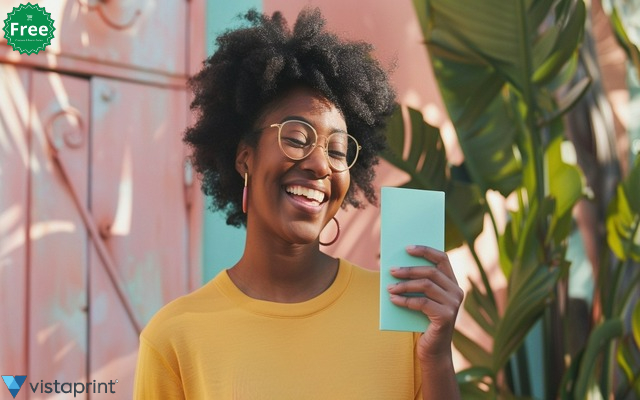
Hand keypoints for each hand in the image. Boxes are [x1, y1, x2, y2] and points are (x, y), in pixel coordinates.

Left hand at [387, 245, 463, 360]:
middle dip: (408, 270)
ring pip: (426, 285)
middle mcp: (457, 291)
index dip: (425, 250)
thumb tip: (395, 266)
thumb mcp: (420, 298)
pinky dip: (405, 300)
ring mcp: (453, 305)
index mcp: (452, 283)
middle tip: (391, 270)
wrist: (432, 351)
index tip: (407, 248)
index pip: (442, 258)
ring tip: (389, 287)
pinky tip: (392, 300)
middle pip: (431, 272)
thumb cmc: (422, 321)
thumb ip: (415, 283)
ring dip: (404, 285)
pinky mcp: (446, 317)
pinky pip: (422, 303)